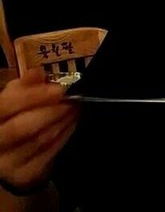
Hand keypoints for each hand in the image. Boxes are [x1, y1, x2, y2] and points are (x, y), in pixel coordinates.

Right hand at [0, 68, 78, 189]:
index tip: (59, 88)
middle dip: (52, 111)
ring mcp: (7, 163)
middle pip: (21, 128)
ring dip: (62, 121)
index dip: (32, 96)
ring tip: (76, 107)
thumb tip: (38, 72)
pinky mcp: (25, 174)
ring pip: (39, 140)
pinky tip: (72, 122)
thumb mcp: (16, 98)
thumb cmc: (16, 118)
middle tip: (73, 98)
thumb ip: (26, 85)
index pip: (4, 106)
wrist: (14, 155)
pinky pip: (50, 153)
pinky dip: (65, 135)